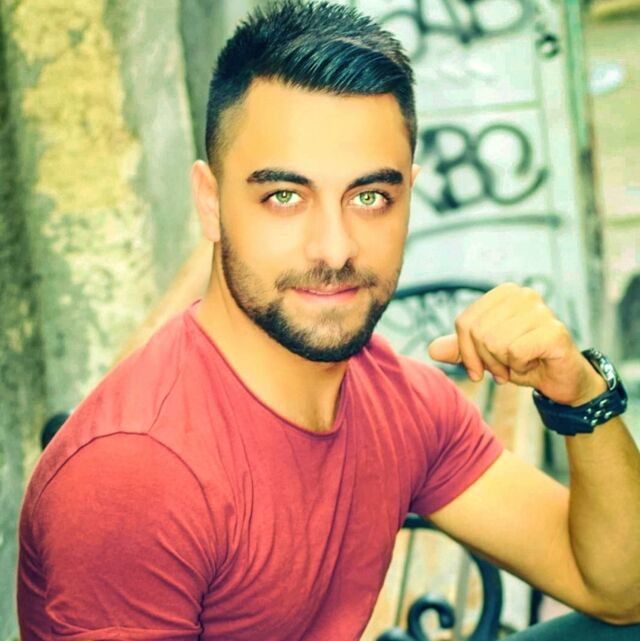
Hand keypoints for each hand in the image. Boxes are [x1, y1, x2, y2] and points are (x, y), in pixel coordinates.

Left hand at [427, 283, 606, 405]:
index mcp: (504, 294)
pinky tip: (534, 363)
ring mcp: (541, 310)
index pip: (464, 322)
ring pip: (495, 343)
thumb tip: (431, 350)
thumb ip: (460, 349)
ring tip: (520, 364)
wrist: (560, 380)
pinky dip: (520, 367)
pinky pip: (515, 352)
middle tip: (504, 368)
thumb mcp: (485, 355)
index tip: (480, 368)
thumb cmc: (522, 361)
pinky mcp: (554, 331)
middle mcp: (523, 295)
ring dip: (504, 365)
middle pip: (478, 333)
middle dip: (486, 360)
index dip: (467, 352)